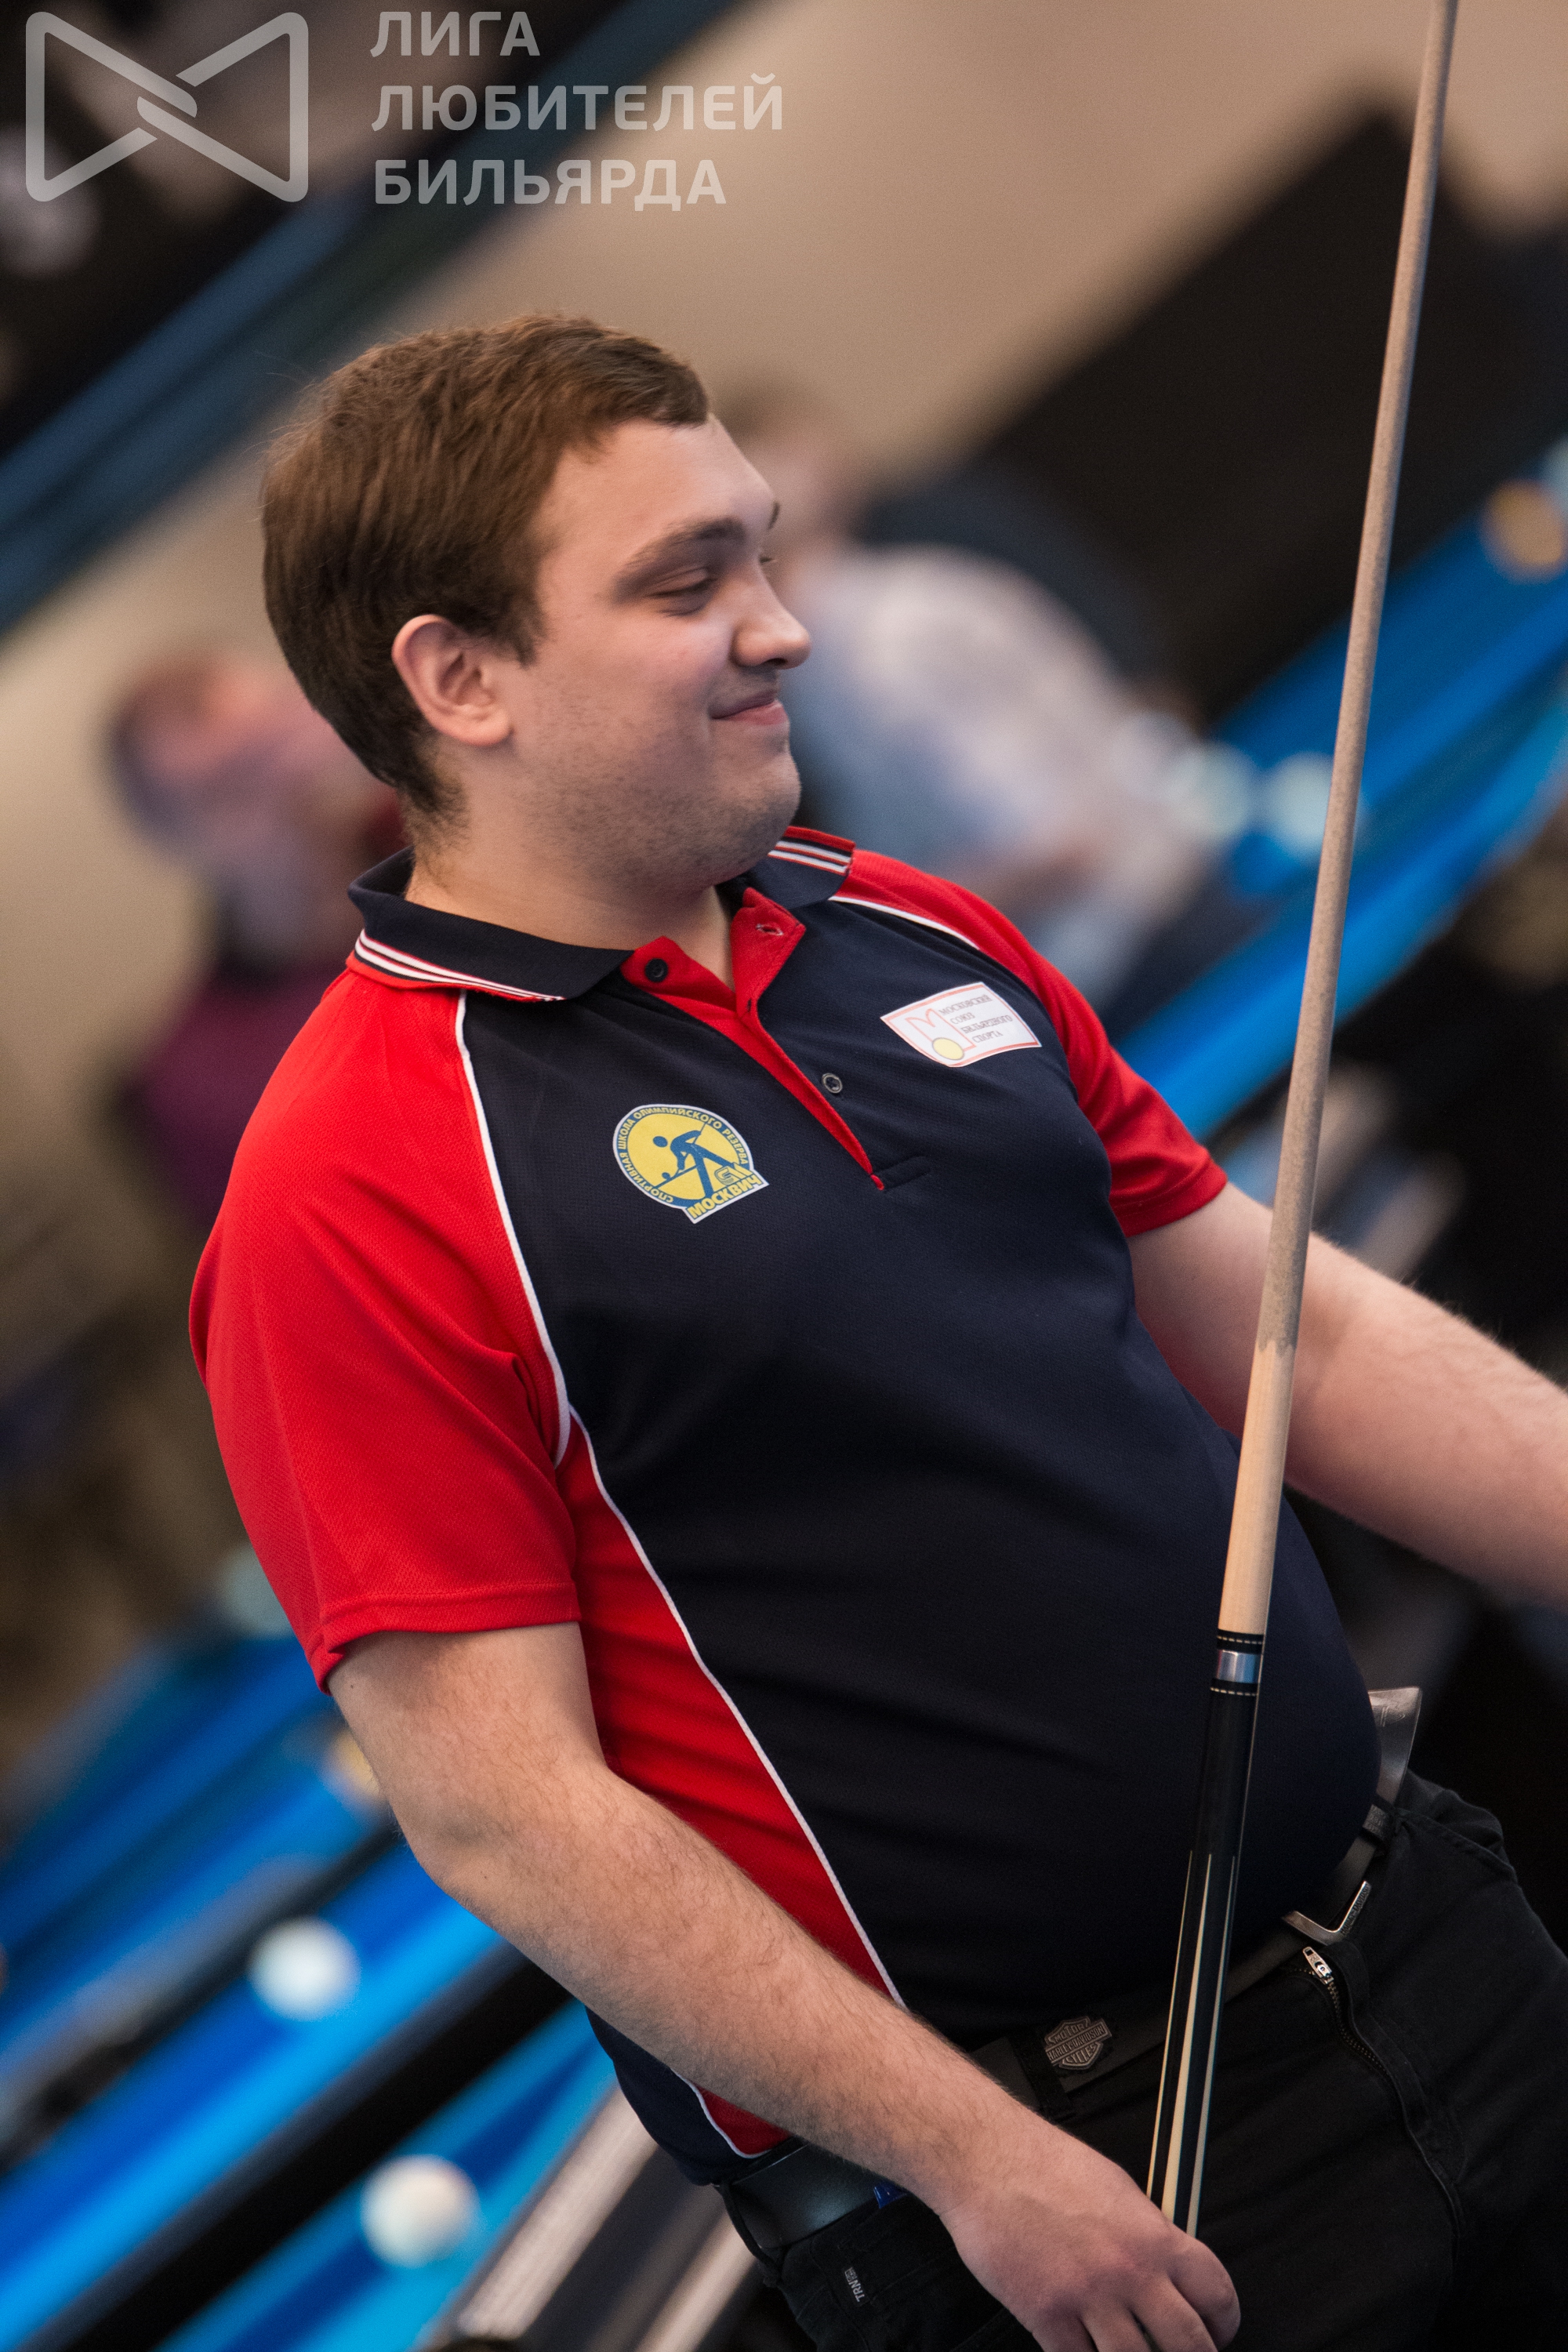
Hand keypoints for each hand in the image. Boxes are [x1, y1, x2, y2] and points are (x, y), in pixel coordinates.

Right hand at [935, 2106, 1238, 2351]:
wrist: (986, 2159)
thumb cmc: (1045, 2165)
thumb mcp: (1118, 2188)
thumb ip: (1149, 2233)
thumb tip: (1170, 2267)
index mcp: (1153, 2236)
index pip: (1217, 2294)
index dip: (1224, 2324)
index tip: (1216, 2333)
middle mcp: (1128, 2270)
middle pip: (1188, 2345)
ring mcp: (1087, 2297)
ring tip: (1129, 2350)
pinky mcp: (1046, 2316)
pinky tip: (1085, 2349)